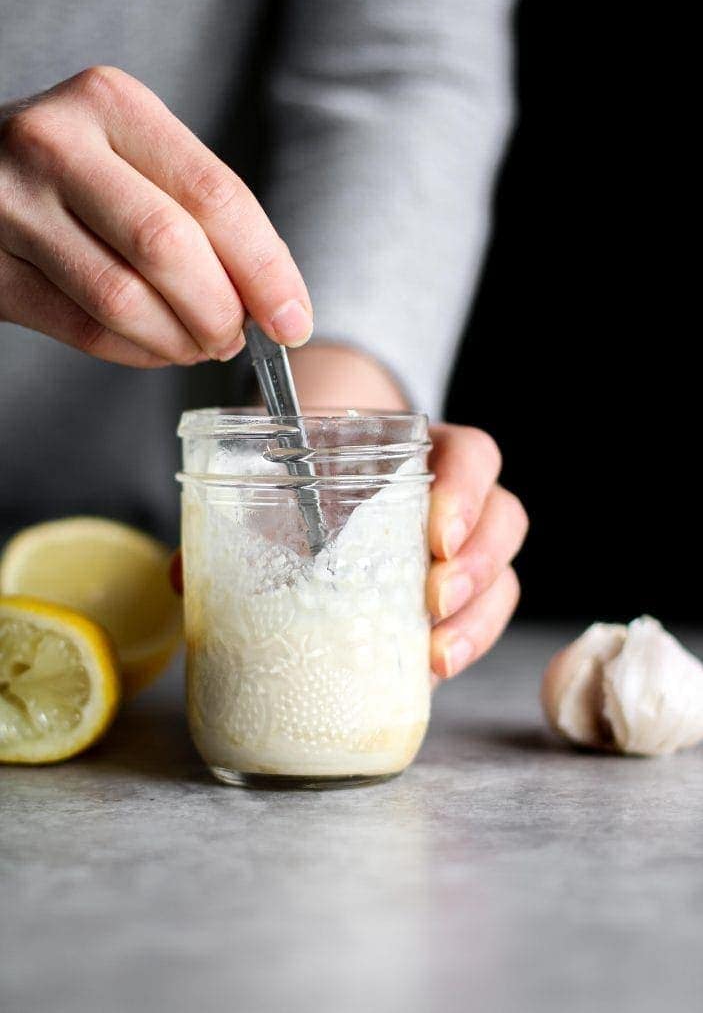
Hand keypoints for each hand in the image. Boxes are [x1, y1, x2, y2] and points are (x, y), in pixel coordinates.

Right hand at [0, 67, 311, 365]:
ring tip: (197, 344)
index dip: (265, 270)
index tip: (293, 319)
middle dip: (220, 312)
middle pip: (168, 247)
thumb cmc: (80, 171)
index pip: (213, 194)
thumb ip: (201, 214)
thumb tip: (275, 302)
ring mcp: (11, 205)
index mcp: (112, 103)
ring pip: (122, 299)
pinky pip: (82, 330)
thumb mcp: (139, 157)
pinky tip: (156, 347)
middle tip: (235, 338)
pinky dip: (136, 353)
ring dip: (178, 340)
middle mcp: (55, 142)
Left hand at [169, 422, 527, 680]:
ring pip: (504, 576)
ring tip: (436, 652)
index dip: (468, 491)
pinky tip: (431, 668)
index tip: (437, 534)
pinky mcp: (452, 598)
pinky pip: (482, 619)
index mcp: (423, 453)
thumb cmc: (311, 471)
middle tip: (434, 599)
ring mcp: (461, 551)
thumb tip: (185, 573)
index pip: (474, 456)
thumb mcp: (283, 476)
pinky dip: (464, 644)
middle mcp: (455, 499)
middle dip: (479, 566)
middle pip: (505, 519)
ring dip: (479, 617)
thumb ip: (240, 514)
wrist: (323, 476)